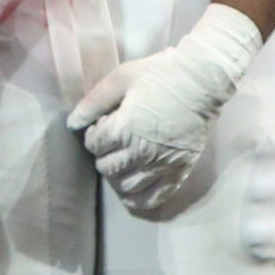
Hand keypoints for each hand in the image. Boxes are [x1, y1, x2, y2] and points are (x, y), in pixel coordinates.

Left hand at [67, 5, 262, 212]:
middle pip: (106, 169)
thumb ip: (93, 102)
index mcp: (124, 129)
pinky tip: (133, 192)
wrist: (203, 80)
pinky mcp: (179, 171)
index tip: (102, 125)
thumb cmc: (160, 74)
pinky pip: (153, 198)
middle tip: (112, 142)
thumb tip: (72, 123)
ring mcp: (162, 165)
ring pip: (126, 187)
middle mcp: (141, 152)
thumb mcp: (121, 78)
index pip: (93, 146)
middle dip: (103, 155)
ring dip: (117, 177)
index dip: (93, 135)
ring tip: (122, 162)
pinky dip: (138, 200)